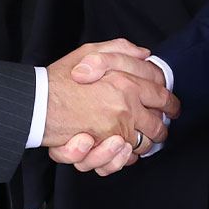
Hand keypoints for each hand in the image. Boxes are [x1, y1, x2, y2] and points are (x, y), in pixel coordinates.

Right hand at [42, 39, 178, 154]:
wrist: (37, 104)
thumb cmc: (60, 79)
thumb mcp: (89, 51)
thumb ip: (120, 50)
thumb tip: (145, 54)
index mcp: (127, 84)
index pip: (162, 96)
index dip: (170, 103)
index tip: (171, 108)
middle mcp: (127, 108)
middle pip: (158, 125)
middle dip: (160, 130)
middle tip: (159, 130)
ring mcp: (117, 130)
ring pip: (144, 145)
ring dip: (143, 144)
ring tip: (136, 139)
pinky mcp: (105, 148)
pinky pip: (125, 159)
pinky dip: (125, 157)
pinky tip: (121, 149)